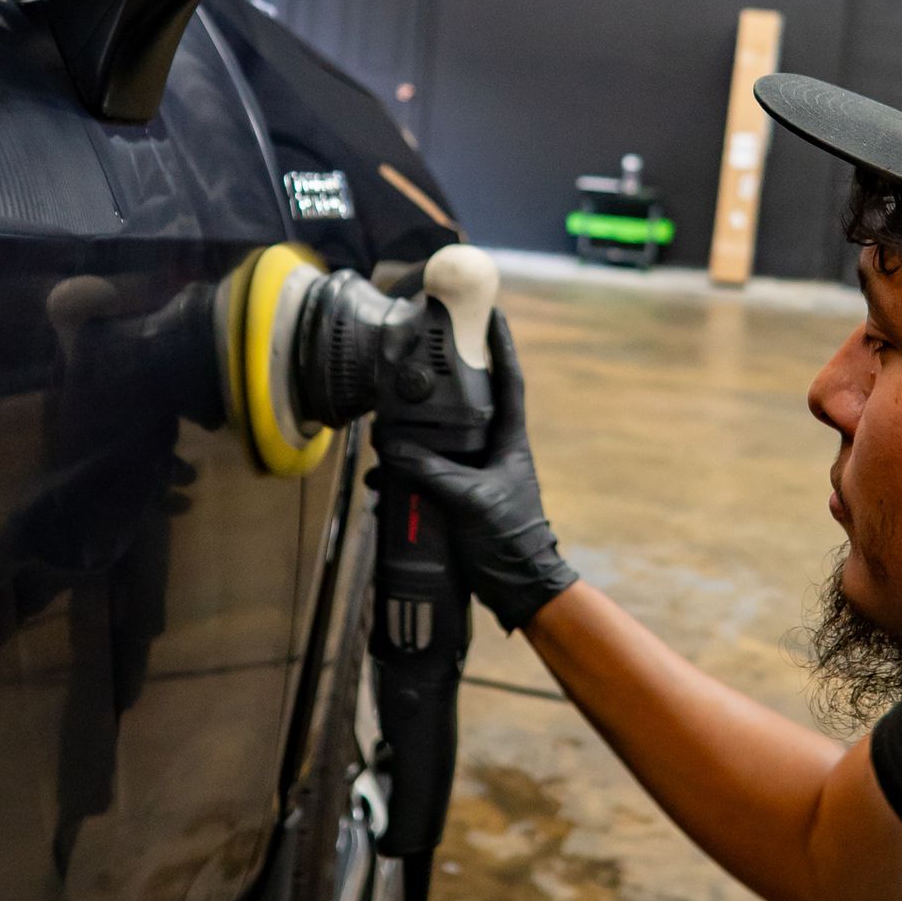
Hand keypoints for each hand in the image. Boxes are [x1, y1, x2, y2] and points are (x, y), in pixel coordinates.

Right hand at [373, 312, 577, 631]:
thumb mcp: (472, 500)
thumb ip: (434, 471)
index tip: (490, 313)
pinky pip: (424, 478)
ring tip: (385, 433)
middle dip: (441, 388)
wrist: (520, 587)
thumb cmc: (511, 540)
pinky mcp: (457, 500)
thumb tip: (392, 447)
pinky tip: (382, 482)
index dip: (501, 346)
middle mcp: (493, 452)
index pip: (508, 382)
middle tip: (417, 365)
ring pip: (439, 443)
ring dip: (412, 440)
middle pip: (466, 406)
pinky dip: (402, 478)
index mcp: (509, 441)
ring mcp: (475, 475)